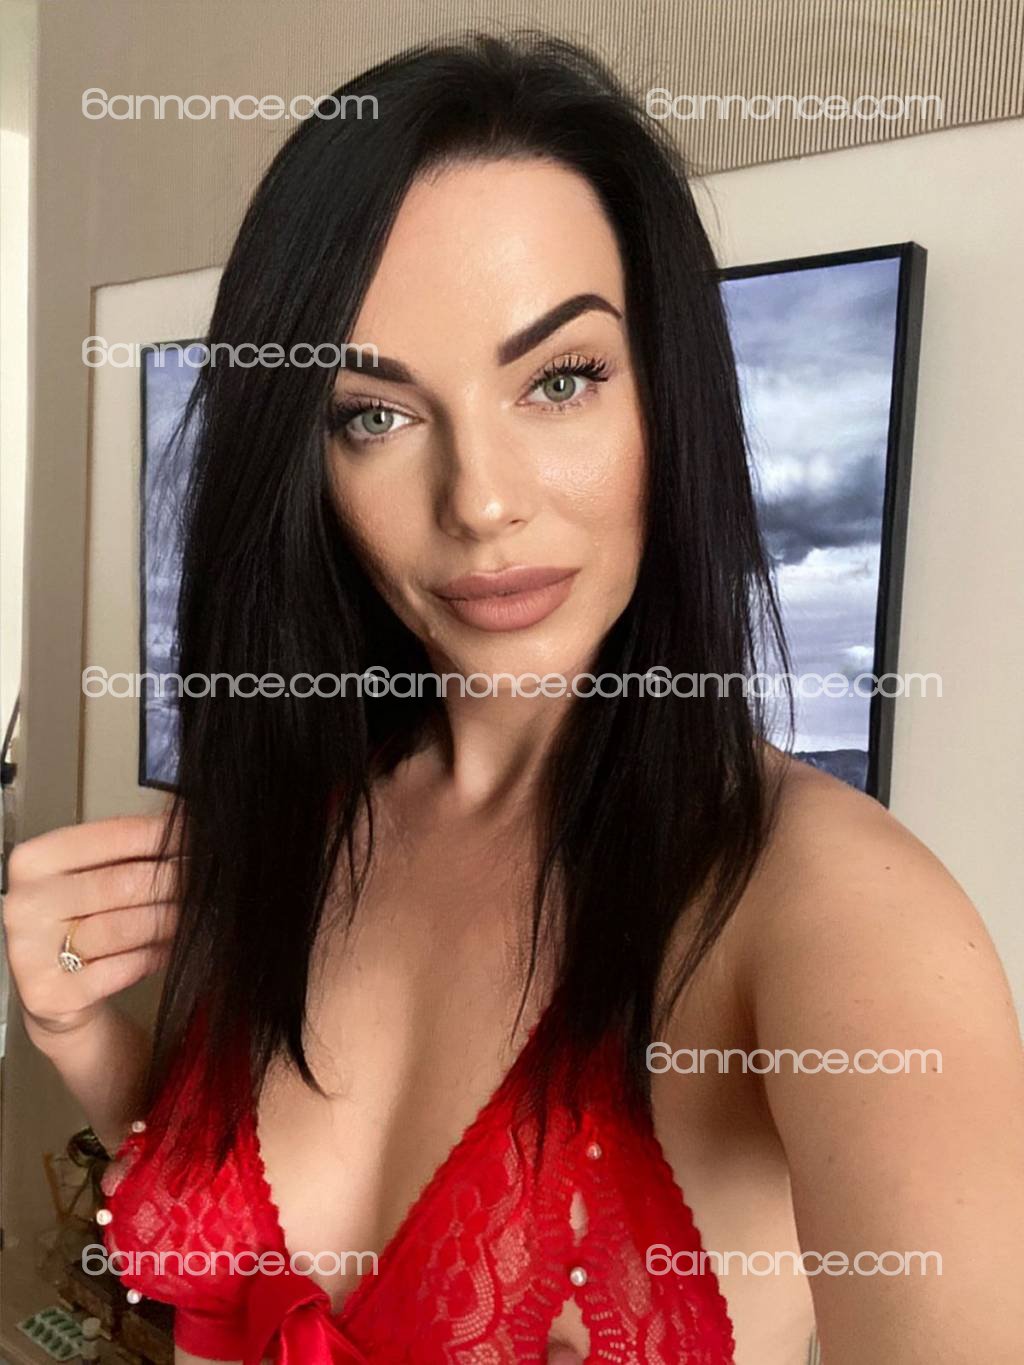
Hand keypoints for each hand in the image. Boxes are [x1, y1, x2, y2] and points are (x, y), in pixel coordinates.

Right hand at [3, 812, 181, 1040]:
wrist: (54, 990)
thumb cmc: (80, 922)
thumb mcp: (91, 878)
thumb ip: (128, 854)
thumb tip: (190, 829)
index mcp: (35, 861)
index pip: (114, 835)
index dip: (165, 835)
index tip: (199, 835)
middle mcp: (25, 903)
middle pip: (125, 882)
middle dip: (177, 879)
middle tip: (209, 877)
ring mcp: (31, 951)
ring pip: (126, 926)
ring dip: (172, 919)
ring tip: (196, 912)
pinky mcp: (51, 993)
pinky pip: (124, 967)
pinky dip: (157, 955)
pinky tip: (173, 947)